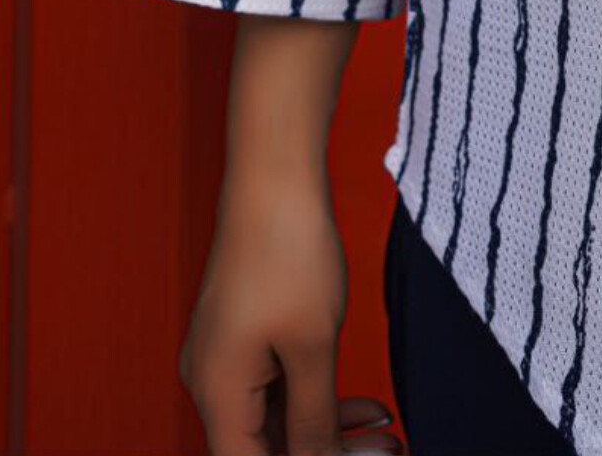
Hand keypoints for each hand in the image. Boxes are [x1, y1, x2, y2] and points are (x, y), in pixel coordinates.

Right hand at [179, 165, 402, 455]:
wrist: (275, 174)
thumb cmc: (289, 251)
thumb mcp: (312, 347)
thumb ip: (314, 424)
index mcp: (217, 394)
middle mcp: (211, 383)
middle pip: (266, 448)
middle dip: (328, 455)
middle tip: (389, 453)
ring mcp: (227, 357)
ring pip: (278, 421)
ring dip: (331, 431)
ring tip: (388, 434)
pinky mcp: (246, 335)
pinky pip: (280, 387)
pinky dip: (321, 398)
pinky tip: (370, 405)